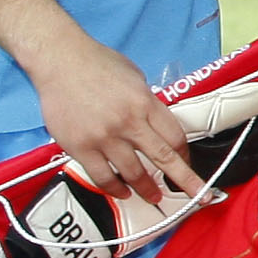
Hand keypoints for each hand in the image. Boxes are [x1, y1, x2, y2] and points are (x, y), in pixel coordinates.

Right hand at [34, 31, 200, 210]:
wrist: (59, 59)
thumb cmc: (97, 63)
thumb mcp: (135, 78)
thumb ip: (147, 103)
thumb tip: (156, 125)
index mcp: (145, 103)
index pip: (175, 137)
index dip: (185, 155)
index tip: (188, 164)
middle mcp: (128, 122)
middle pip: (163, 158)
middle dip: (184, 180)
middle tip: (197, 196)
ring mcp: (103, 137)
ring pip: (133, 173)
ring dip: (146, 189)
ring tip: (154, 197)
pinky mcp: (80, 147)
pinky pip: (102, 176)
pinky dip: (115, 188)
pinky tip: (122, 192)